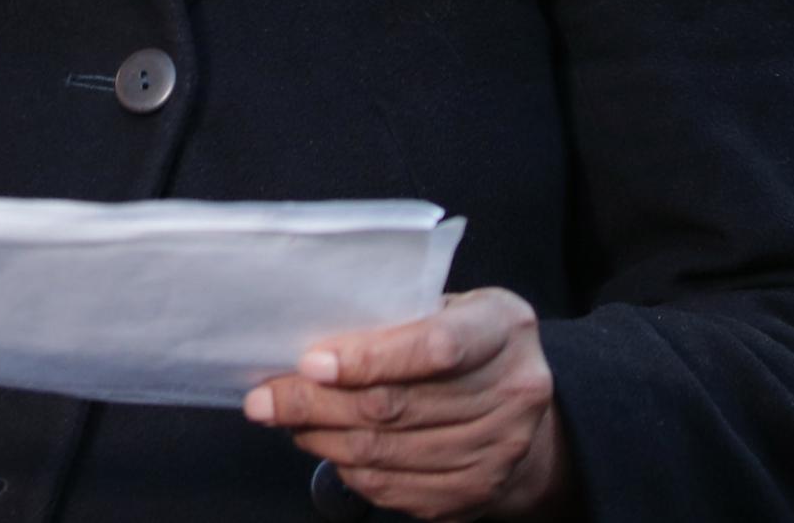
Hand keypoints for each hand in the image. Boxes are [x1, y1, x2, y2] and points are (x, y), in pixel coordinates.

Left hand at [243, 287, 572, 519]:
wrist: (526, 400)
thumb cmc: (468, 337)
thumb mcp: (447, 302)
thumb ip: (395, 314)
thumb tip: (311, 336)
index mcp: (503, 328)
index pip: (434, 347)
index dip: (368, 359)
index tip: (309, 363)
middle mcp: (513, 392)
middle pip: (397, 407)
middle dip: (316, 404)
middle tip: (266, 400)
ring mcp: (500, 449)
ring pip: (390, 453)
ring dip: (324, 439)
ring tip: (288, 421)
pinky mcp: (479, 491)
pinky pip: (399, 489)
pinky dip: (351, 471)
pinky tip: (327, 448)